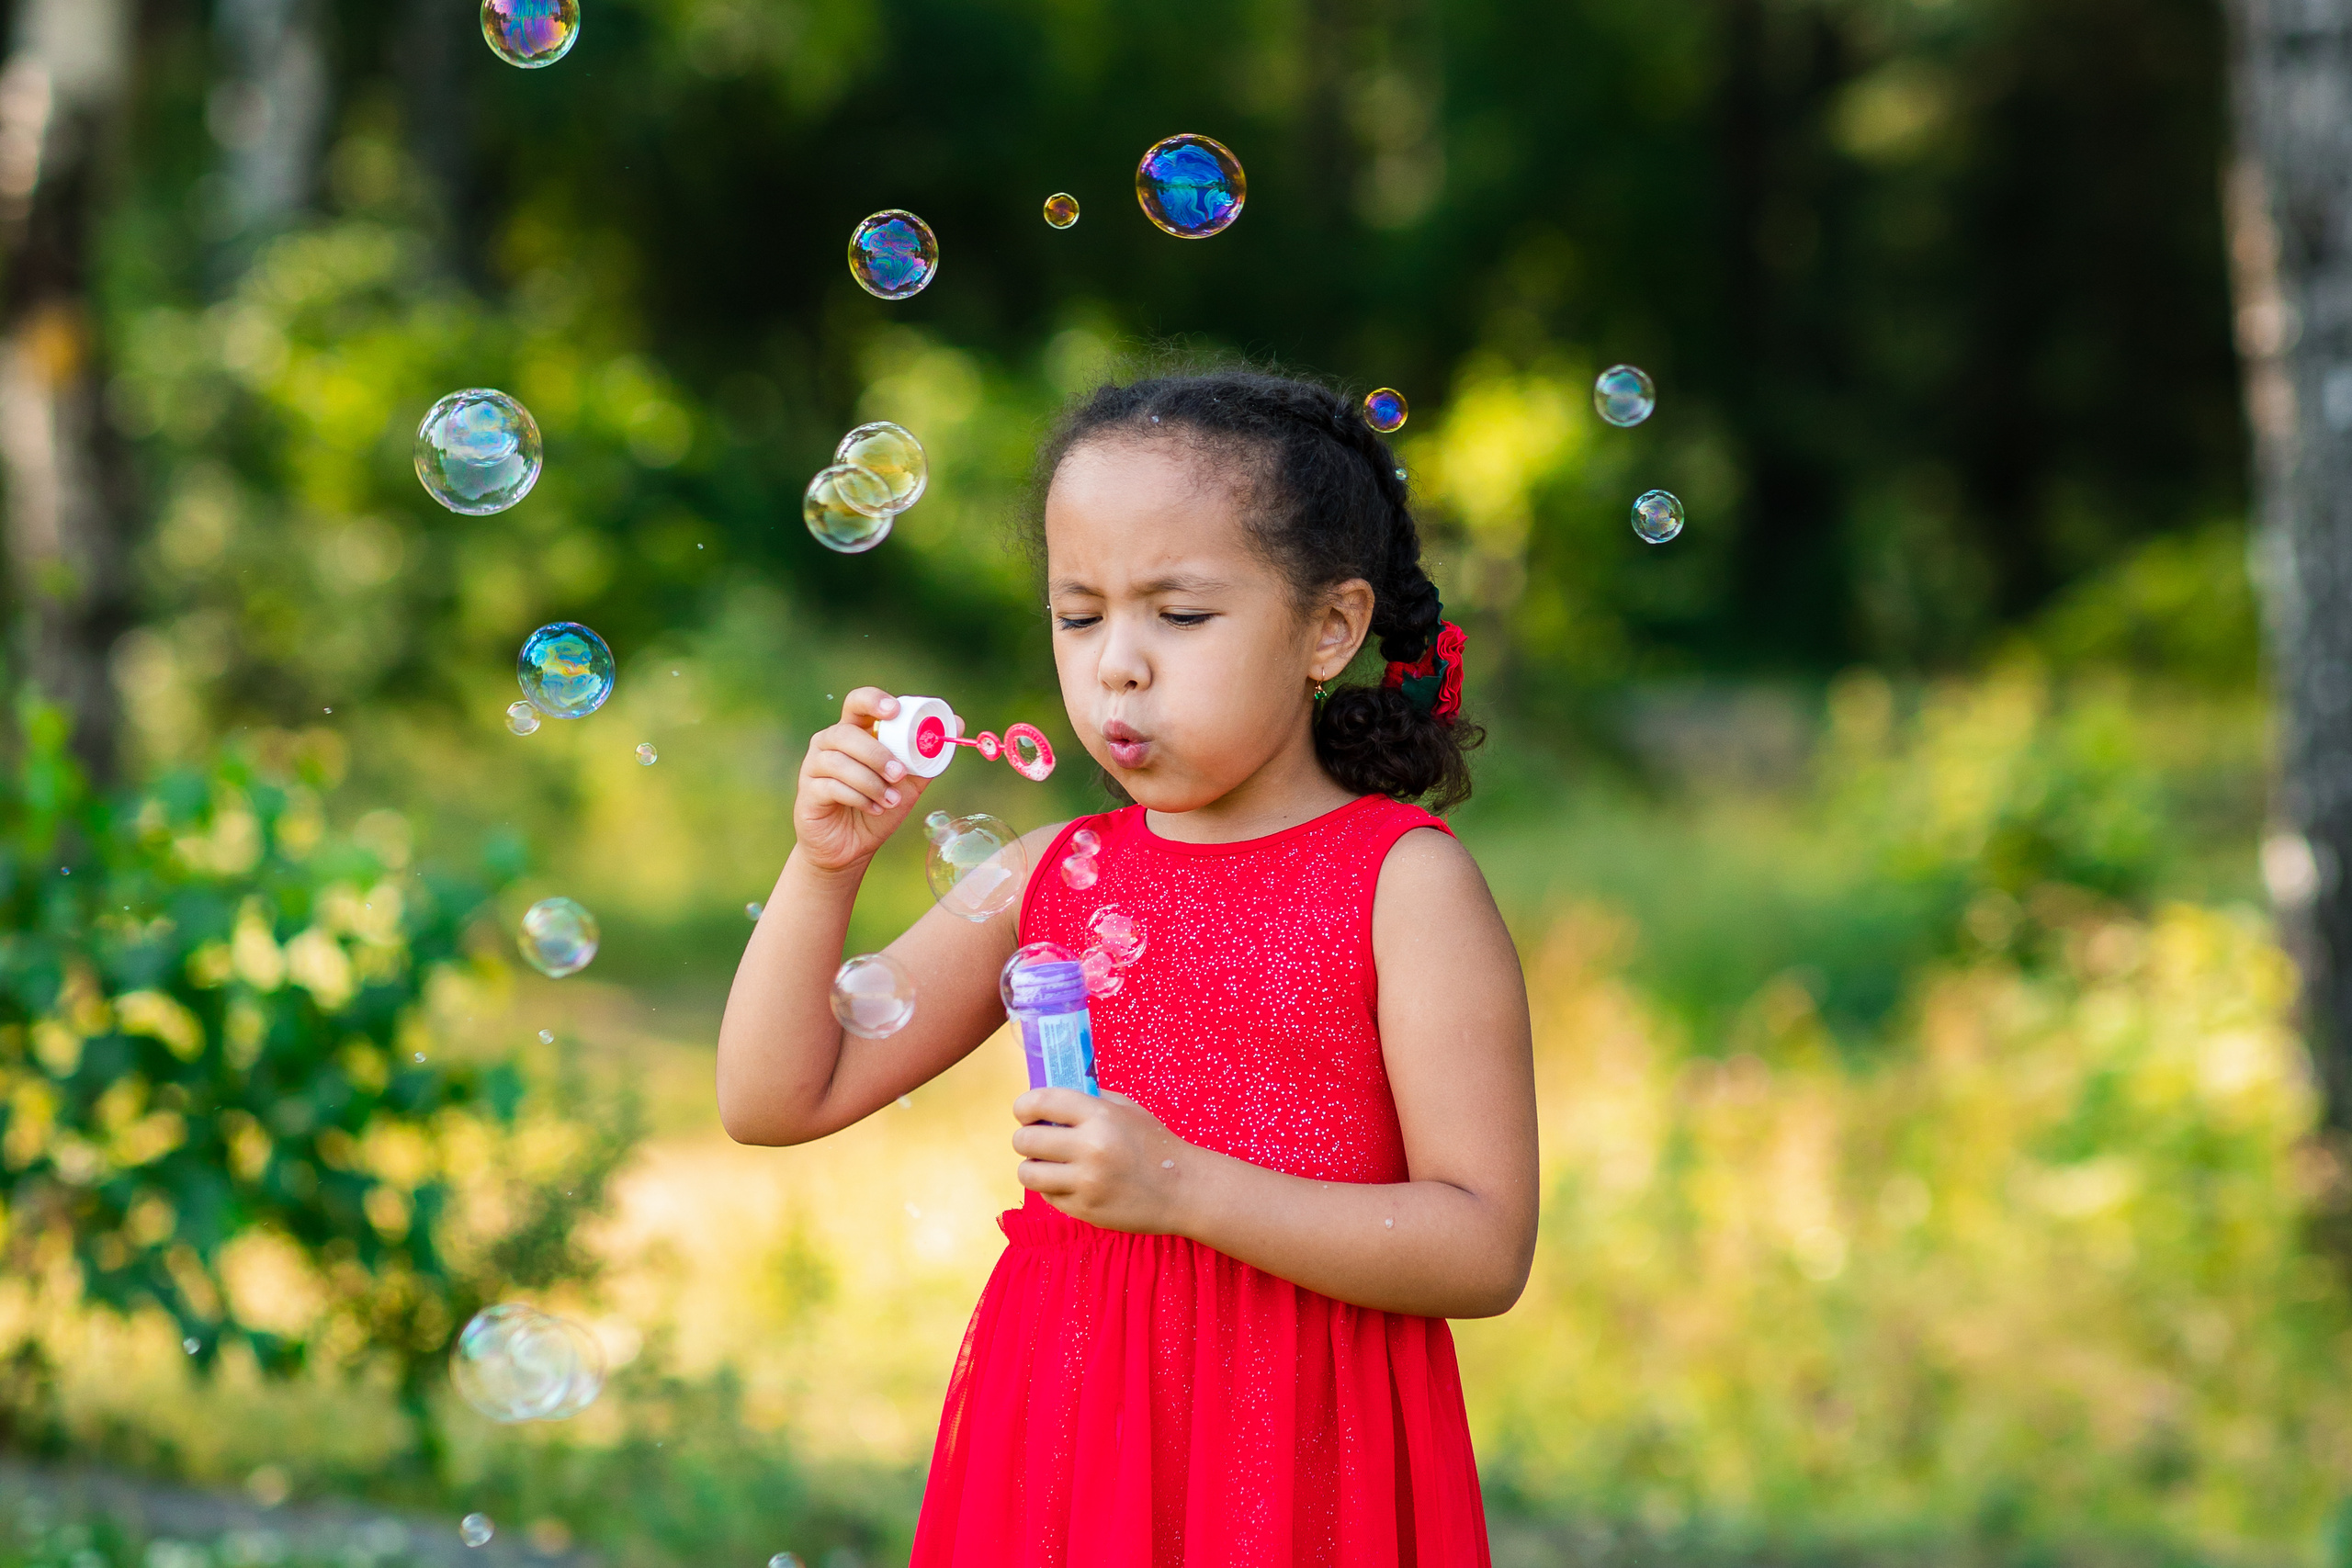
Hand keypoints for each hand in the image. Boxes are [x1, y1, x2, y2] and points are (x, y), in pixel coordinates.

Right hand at [792, 688, 927, 873]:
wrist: (853, 847)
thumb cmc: (880, 807)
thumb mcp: (911, 782)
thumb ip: (929, 755)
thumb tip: (959, 723)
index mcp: (856, 732)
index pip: (858, 702)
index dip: (873, 701)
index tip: (894, 711)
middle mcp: (830, 743)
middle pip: (846, 732)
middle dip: (877, 753)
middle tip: (899, 774)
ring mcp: (815, 766)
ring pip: (839, 761)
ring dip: (871, 782)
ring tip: (890, 801)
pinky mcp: (808, 792)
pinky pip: (832, 786)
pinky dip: (859, 798)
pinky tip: (874, 809)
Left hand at [1013, 1089, 1191, 1234]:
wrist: (1184, 1190)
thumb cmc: (1154, 1145)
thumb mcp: (1126, 1110)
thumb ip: (1088, 1100)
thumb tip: (1048, 1097)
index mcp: (1099, 1115)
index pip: (1039, 1102)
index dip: (1024, 1106)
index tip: (1026, 1112)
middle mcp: (1090, 1147)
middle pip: (1024, 1140)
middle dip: (1025, 1138)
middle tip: (1038, 1141)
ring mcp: (1086, 1182)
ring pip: (1027, 1173)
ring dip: (1033, 1167)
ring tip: (1049, 1164)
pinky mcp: (1085, 1209)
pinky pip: (1047, 1196)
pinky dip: (1053, 1188)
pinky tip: (1072, 1182)